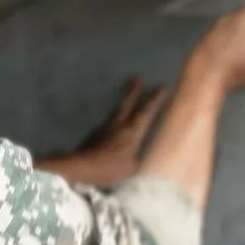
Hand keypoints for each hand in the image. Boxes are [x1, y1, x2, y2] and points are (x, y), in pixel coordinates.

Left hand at [40, 78, 168, 187]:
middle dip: (134, 90)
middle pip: (128, 103)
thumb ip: (136, 158)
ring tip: (127, 98)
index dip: (155, 99)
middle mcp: (119, 124)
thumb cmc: (111, 168)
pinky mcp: (94, 134)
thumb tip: (136, 155)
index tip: (162, 86)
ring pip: (117, 111)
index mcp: (132, 131)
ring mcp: (105, 128)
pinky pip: (108, 123)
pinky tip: (113, 124)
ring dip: (123, 102)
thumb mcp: (132, 167)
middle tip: (137, 77)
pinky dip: (114, 119)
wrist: (82, 166)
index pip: (146, 111)